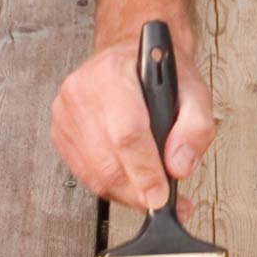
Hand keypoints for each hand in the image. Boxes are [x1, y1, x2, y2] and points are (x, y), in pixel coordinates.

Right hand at [50, 32, 215, 216]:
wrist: (129, 58)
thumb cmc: (160, 74)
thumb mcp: (194, 91)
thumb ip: (196, 129)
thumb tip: (179, 167)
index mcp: (114, 73)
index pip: (126, 134)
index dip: (144, 171)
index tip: (160, 195)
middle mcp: (82, 91)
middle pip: (108, 161)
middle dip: (138, 190)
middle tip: (162, 198)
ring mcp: (66, 113)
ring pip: (95, 175)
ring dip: (126, 192)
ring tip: (150, 191)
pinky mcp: (60, 132)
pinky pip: (84, 175)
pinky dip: (111, 186)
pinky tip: (130, 182)